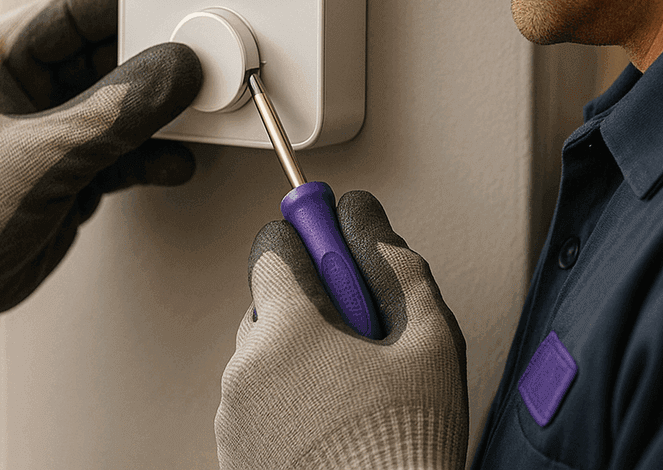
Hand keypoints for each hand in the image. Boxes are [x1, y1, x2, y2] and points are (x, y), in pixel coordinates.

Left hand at [0, 0, 201, 358]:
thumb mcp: (38, 154)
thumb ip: (113, 114)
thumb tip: (173, 71)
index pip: (73, 13)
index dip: (127, 8)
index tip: (176, 8)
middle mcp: (22, 87)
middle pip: (107, 58)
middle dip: (155, 64)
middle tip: (201, 65)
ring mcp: (47, 130)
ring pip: (120, 106)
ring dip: (158, 115)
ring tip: (197, 116)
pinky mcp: (66, 170)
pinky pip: (121, 150)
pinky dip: (150, 157)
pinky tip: (175, 161)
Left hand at [216, 190, 467, 469]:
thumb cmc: (409, 448)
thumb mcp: (429, 343)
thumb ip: (394, 265)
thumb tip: (364, 215)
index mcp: (285, 331)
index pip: (273, 246)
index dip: (309, 240)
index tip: (334, 247)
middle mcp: (244, 369)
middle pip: (268, 303)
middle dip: (311, 309)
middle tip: (362, 339)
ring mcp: (233, 416)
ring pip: (262, 356)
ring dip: (299, 359)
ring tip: (354, 396)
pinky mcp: (233, 452)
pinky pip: (255, 403)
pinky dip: (287, 403)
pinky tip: (333, 427)